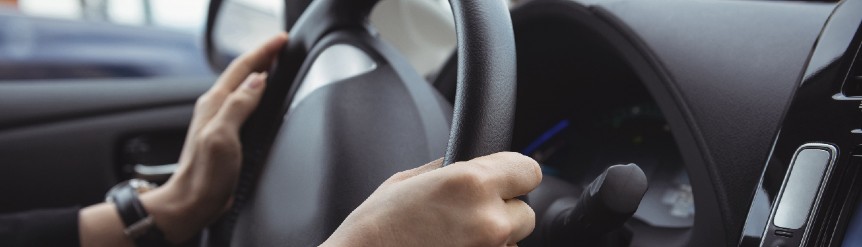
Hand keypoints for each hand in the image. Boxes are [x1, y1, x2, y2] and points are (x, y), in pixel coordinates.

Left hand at [141, 33, 287, 242]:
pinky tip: (262, 95)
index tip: (281, 39)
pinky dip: (256, 92)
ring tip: (274, 62)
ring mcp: (219, 120)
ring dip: (259, 71)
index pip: (243, 68)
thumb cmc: (205, 174)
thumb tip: (258, 81)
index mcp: (215, 103)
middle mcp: (215, 107)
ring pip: (242, 86)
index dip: (263, 51)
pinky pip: (243, 102)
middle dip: (262, 55)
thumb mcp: (223, 136)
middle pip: (242, 73)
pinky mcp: (225, 133)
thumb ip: (239, 105)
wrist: (191, 202)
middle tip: (281, 45)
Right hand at [321, 152, 541, 246]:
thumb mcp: (408, 180)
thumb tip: (470, 162)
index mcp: (471, 183)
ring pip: (512, 241)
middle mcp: (487, 219)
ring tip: (453, 237)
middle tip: (469, 214)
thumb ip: (449, 168)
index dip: (515, 174)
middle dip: (503, 211)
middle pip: (525, 212)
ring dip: (493, 237)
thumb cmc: (375, 228)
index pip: (529, 170)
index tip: (505, 180)